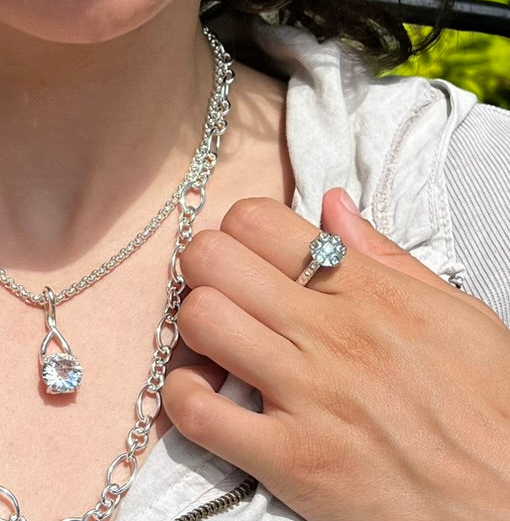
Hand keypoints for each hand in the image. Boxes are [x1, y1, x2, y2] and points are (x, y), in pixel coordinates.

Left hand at [164, 189, 509, 520]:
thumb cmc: (489, 409)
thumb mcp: (456, 316)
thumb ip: (386, 256)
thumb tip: (331, 205)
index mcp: (367, 292)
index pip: (257, 221)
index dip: (237, 233)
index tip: (246, 257)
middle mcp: (330, 334)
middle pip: (213, 259)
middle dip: (201, 269)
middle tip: (218, 293)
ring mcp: (308, 396)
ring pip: (201, 320)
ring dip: (192, 330)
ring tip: (215, 345)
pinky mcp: (291, 459)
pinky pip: (198, 413)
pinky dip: (183, 400)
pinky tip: (205, 396)